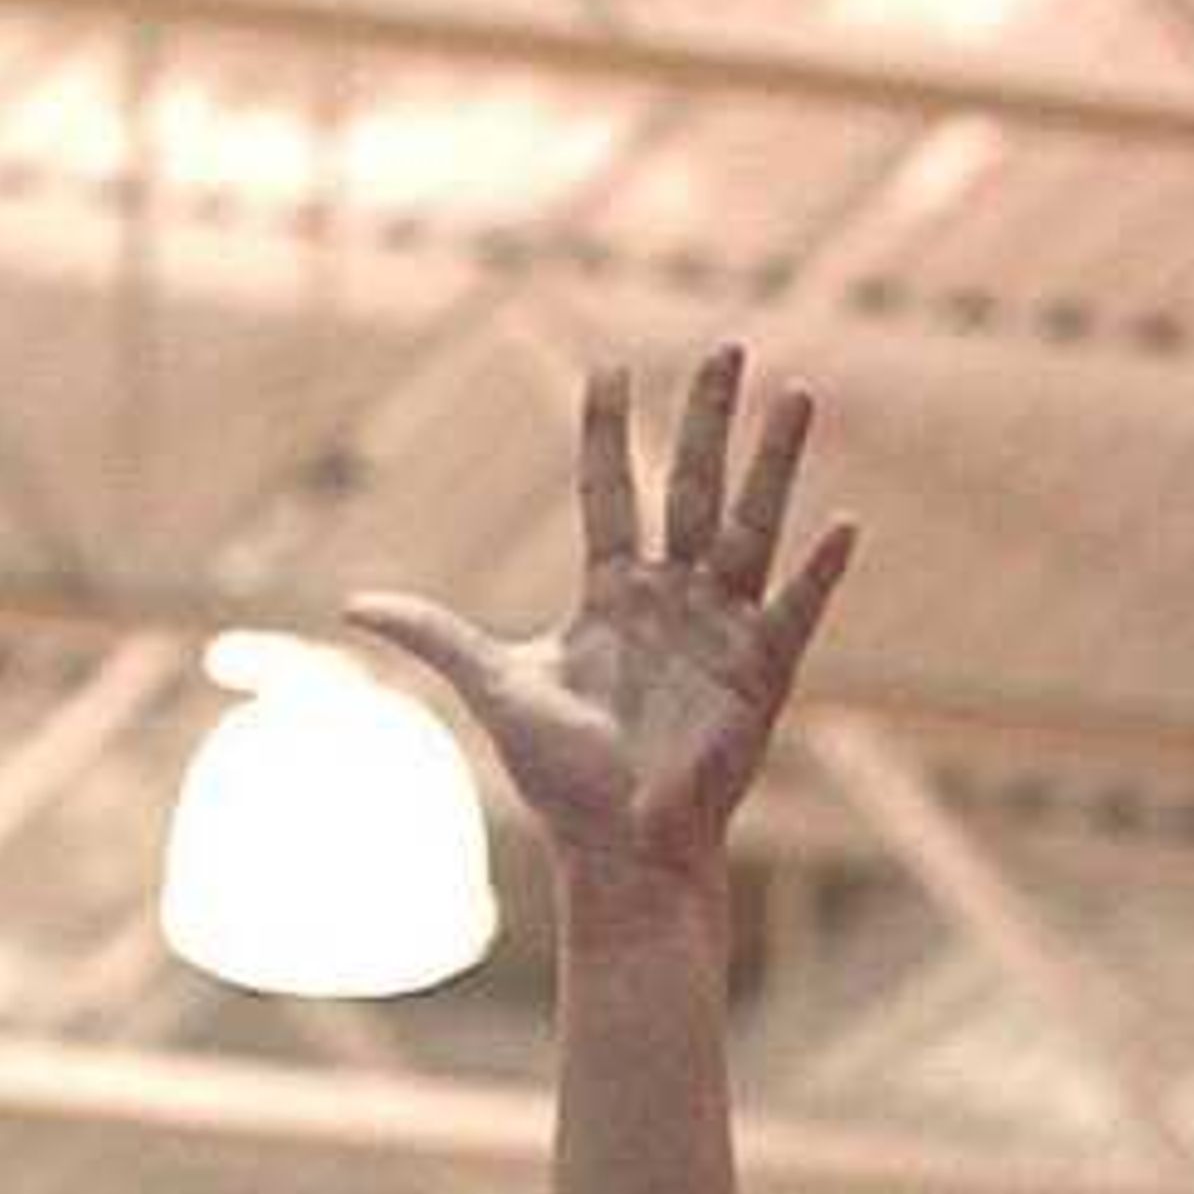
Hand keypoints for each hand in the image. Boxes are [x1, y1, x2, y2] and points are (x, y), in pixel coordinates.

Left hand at [343, 346, 851, 886]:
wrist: (615, 848)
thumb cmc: (561, 776)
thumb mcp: (494, 686)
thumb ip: (434, 635)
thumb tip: (350, 605)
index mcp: (614, 597)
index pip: (612, 493)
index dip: (607, 433)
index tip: (609, 366)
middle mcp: (675, 600)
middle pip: (693, 488)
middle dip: (708, 418)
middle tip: (726, 345)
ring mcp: (723, 630)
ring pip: (752, 527)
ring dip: (774, 463)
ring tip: (797, 393)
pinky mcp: (760, 673)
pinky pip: (794, 612)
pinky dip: (818, 574)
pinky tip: (842, 524)